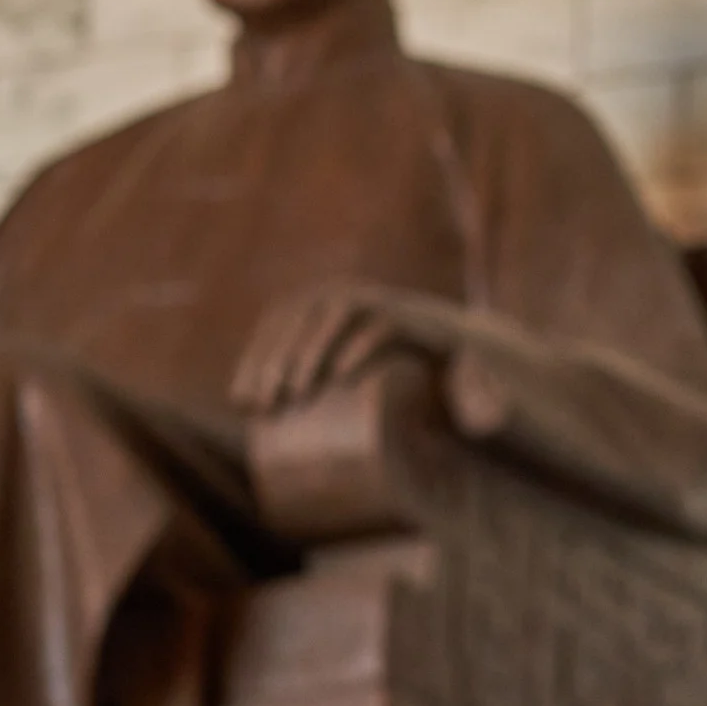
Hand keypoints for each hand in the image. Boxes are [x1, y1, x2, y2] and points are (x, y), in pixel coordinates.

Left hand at [228, 281, 449, 414]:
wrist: (466, 357)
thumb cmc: (395, 371)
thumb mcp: (345, 372)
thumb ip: (309, 382)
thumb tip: (253, 411)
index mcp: (328, 302)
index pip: (278, 319)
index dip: (254, 357)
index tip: (241, 402)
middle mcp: (353, 293)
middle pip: (301, 313)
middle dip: (276, 358)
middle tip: (264, 406)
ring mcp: (386, 302)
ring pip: (338, 312)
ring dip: (312, 350)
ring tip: (298, 394)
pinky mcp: (418, 319)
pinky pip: (383, 327)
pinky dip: (359, 349)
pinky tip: (342, 379)